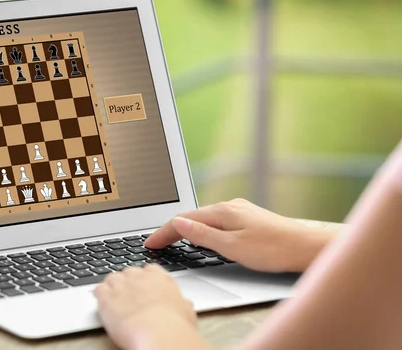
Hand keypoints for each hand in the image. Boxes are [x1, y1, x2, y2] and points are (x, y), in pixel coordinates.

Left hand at [94, 265, 198, 349]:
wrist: (158, 332)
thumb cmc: (175, 325)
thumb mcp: (186, 312)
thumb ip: (182, 304)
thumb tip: (185, 304)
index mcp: (159, 277)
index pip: (149, 269)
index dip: (145, 278)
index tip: (145, 286)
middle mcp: (139, 277)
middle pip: (129, 272)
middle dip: (128, 281)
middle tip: (129, 295)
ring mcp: (121, 285)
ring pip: (112, 278)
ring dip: (112, 286)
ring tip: (114, 298)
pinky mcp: (106, 297)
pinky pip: (98, 289)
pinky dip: (99, 295)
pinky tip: (102, 301)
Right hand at [145, 198, 335, 272]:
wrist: (306, 247)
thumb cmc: (273, 250)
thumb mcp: (232, 247)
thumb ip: (203, 235)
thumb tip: (179, 223)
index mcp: (222, 212)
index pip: (183, 220)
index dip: (163, 233)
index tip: (149, 244)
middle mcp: (229, 206)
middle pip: (192, 216)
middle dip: (171, 229)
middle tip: (155, 243)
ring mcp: (239, 211)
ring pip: (204, 219)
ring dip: (186, 228)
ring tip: (171, 240)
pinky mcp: (247, 219)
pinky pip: (216, 221)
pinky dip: (202, 229)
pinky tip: (201, 236)